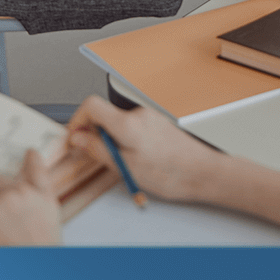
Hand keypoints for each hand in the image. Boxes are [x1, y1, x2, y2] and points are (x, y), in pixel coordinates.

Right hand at [65, 95, 225, 202]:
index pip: (92, 105)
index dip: (78, 120)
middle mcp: (139, 114)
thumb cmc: (171, 173)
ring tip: (123, 163)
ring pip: (119, 123)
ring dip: (113, 139)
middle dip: (96, 134)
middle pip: (105, 115)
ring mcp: (150, 117)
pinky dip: (127, 140)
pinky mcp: (158, 123)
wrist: (202, 172)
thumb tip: (79, 139)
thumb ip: (99, 150)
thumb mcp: (126, 167)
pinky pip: (133, 127)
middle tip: (98, 156)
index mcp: (128, 123)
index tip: (76, 138)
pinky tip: (137, 159)